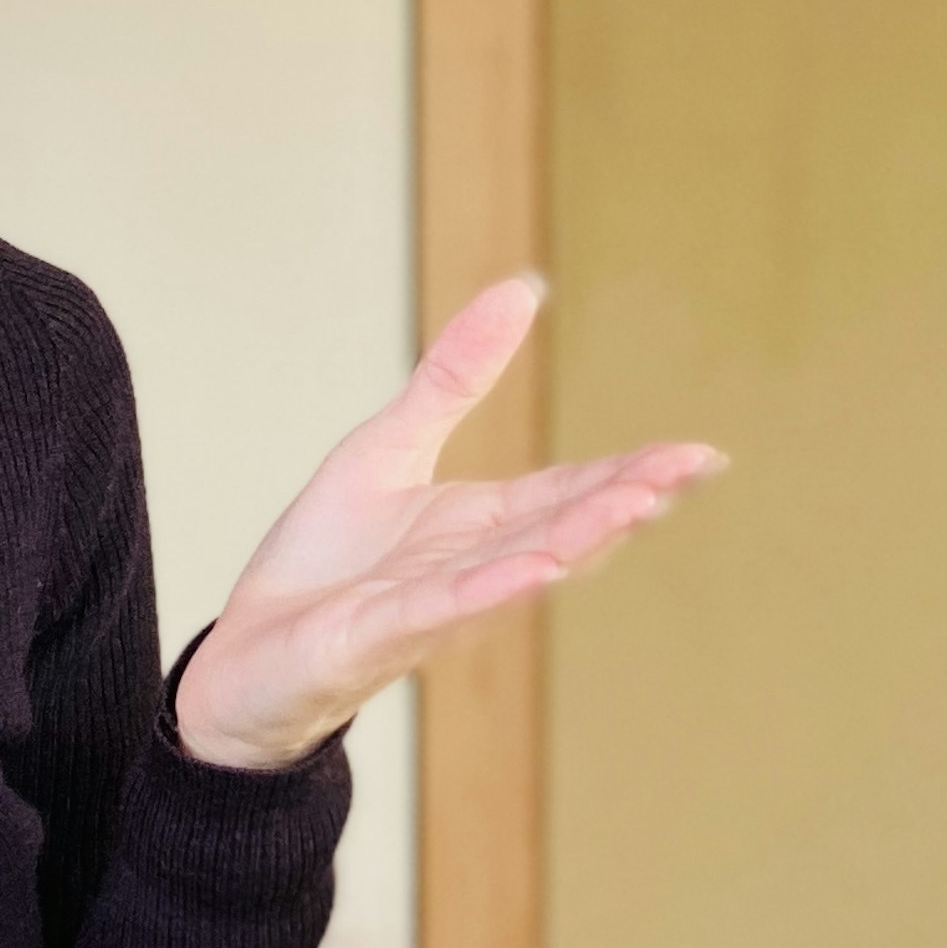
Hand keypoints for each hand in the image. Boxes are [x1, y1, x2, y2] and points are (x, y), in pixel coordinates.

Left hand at [170, 276, 723, 770]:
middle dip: (628, 497)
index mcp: (483, 527)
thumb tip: (524, 289)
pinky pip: (442, 606)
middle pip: (564, 526)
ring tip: (640, 503)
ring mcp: (432, 607)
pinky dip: (492, 588)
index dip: (635, 471)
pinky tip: (537, 567)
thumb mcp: (390, 446)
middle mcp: (475, 570)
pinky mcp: (379, 634)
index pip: (572, 492)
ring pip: (519, 567)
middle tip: (692, 467)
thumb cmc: (324, 566)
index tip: (700, 454)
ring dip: (579, 537)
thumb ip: (454, 377)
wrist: (246, 658)